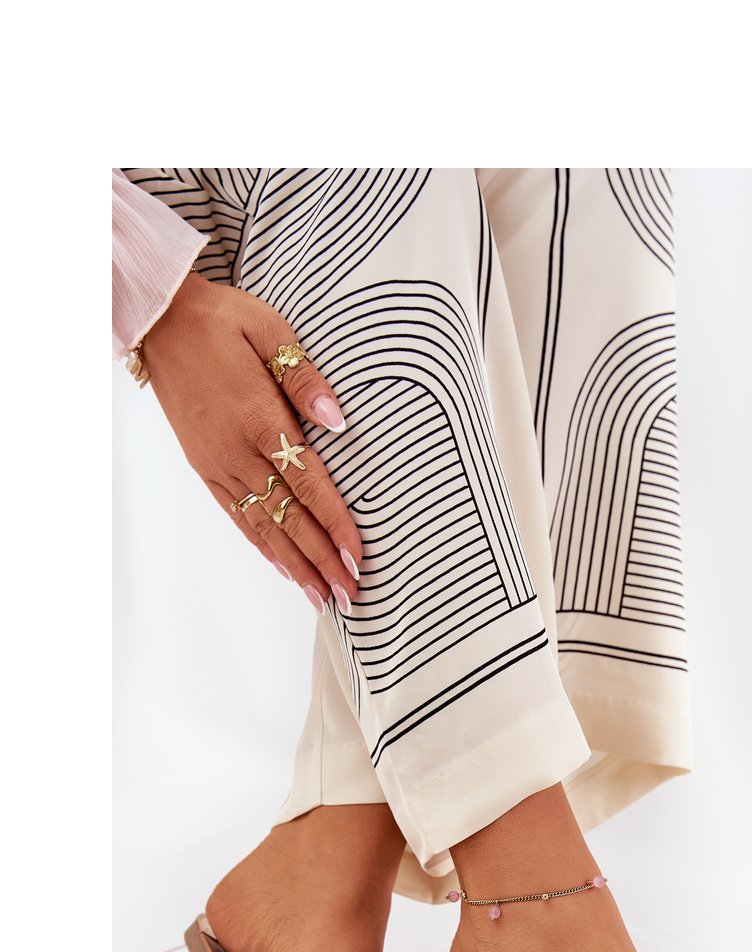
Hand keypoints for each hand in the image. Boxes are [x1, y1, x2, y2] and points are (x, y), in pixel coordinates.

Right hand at [142, 273, 359, 612]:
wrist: (158, 320)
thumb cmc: (221, 320)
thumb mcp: (269, 330)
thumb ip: (304, 378)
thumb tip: (338, 420)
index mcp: (258, 418)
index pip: (308, 484)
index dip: (336, 524)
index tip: (359, 557)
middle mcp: (236, 451)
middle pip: (289, 517)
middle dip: (323, 560)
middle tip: (351, 595)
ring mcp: (217, 463)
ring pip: (263, 526)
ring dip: (295, 565)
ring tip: (322, 598)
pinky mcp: (203, 466)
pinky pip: (236, 515)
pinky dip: (262, 545)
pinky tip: (283, 568)